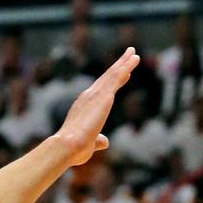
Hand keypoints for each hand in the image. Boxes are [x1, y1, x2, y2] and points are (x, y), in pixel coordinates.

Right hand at [56, 47, 139, 165]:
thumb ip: (98, 140)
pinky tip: (133, 60)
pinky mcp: (103, 96)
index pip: (102, 90)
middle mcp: (88, 96)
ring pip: (113, 74)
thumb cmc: (75, 148)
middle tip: (130, 54)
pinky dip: (125, 68)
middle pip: (108, 77)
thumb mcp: (90, 144)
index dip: (113, 80)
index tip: (123, 72)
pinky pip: (116, 78)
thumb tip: (104, 142)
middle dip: (119, 65)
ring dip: (124, 63)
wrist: (67, 145)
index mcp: (84, 106)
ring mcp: (95, 95)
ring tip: (135, 54)